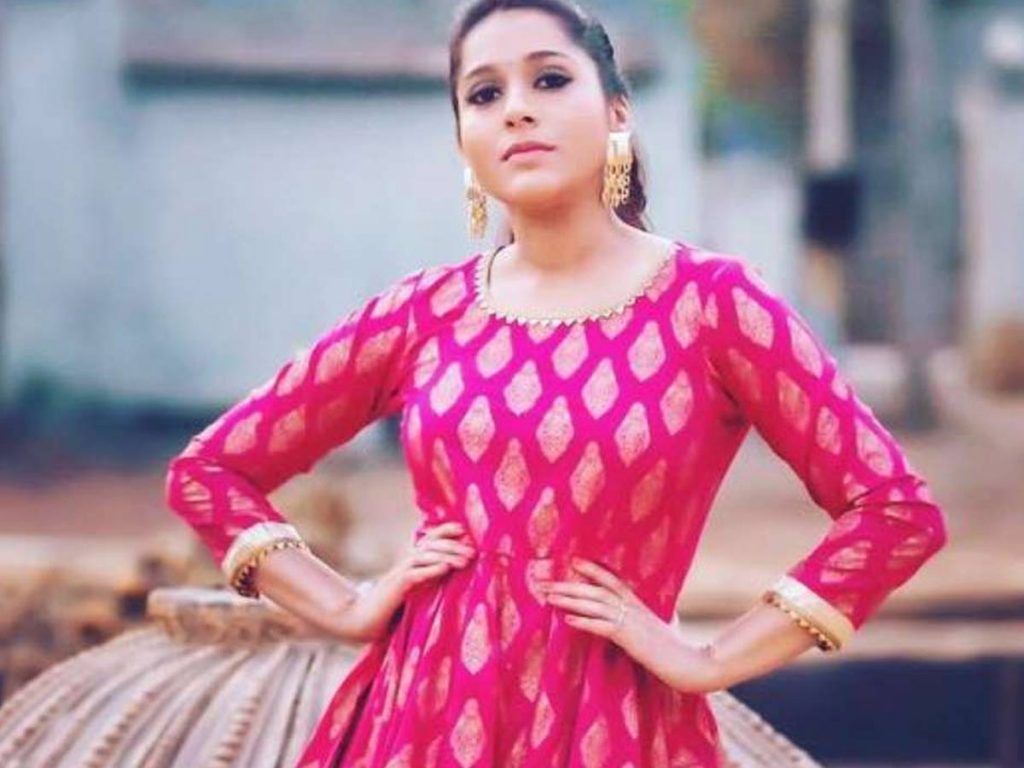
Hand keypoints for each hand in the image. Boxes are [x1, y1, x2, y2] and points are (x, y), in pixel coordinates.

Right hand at [335, 521, 476, 642]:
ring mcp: (400, 572)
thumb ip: (430, 577)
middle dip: (453, 546)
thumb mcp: (416, 589)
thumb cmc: (392, 607)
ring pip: (426, 556)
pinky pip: (415, 574)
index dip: (445, 531)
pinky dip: (430, 570)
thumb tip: (454, 570)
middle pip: (431, 545)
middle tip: (473, 552)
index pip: (429, 539)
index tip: (464, 530)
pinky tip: (445, 569)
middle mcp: (406, 562)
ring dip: (448, 556)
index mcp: (412, 561)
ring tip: (466, 561)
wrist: (363, 620)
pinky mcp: (396, 587)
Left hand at [539, 557, 724, 693]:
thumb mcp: (669, 625)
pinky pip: (601, 626)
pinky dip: (583, 621)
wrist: (688, 663)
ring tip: (548, 597)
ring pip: (594, 604)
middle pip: (594, 590)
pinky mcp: (628, 637)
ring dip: (569, 600)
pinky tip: (567, 619)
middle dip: (567, 585)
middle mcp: (631, 607)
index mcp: (638, 603)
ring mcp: (629, 621)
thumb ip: (664, 617)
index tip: (573, 561)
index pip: (612, 579)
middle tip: (544, 583)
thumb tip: (670, 616)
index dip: (592, 569)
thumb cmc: (678, 646)